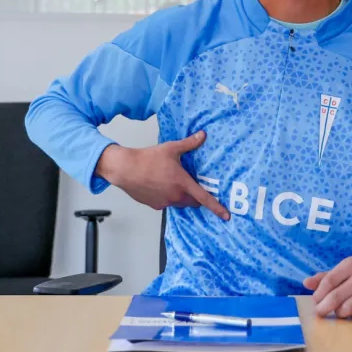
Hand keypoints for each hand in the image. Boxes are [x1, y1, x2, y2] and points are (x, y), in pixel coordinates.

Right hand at [95, 131, 229, 219]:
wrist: (124, 169)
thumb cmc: (147, 158)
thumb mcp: (171, 148)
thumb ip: (190, 143)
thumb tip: (203, 135)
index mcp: (182, 184)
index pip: (204, 199)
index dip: (217, 208)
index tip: (226, 216)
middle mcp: (175, 196)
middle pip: (192, 202)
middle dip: (195, 197)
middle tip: (191, 185)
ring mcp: (164, 202)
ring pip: (179, 203)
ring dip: (181, 196)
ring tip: (173, 183)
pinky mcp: (154, 205)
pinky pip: (166, 203)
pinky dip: (168, 197)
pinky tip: (160, 186)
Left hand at [303, 256, 351, 320]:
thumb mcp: (344, 272)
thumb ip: (324, 278)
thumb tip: (305, 283)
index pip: (329, 281)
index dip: (318, 294)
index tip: (315, 301)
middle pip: (336, 297)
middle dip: (324, 308)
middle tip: (320, 312)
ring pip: (346, 309)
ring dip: (340, 313)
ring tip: (343, 309)